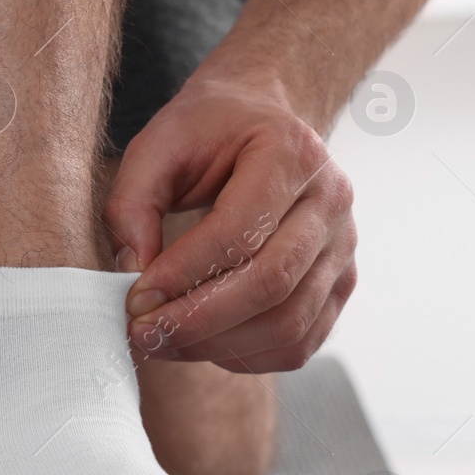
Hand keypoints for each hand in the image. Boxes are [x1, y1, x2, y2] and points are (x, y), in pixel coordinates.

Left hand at [104, 72, 357, 372]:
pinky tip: (204, 344)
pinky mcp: (340, 284)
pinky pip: (299, 343)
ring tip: (165, 342)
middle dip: (198, 321)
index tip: (135, 300)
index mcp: (291, 153)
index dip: (183, 275)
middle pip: (271, 284)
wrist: (264, 117)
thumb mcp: (158, 145)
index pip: (239, 231)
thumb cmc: (210, 130)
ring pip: (288, 324)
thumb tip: (131, 274)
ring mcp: (343, 246)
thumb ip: (132, 203)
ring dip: (218, 346)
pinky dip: (248, 357)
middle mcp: (331, 201)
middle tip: (144, 334)